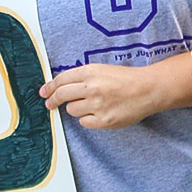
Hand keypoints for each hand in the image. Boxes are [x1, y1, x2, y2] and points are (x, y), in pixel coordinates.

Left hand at [39, 62, 158, 129]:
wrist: (148, 89)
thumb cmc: (126, 79)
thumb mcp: (102, 70)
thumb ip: (82, 77)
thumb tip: (61, 86)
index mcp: (90, 71)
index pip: (61, 80)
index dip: (50, 87)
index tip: (44, 92)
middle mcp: (91, 87)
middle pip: (62, 95)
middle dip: (53, 100)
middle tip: (50, 104)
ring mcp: (97, 105)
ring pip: (72, 110)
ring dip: (76, 108)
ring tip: (91, 104)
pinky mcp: (104, 120)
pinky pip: (84, 122)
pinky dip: (88, 119)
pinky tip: (99, 113)